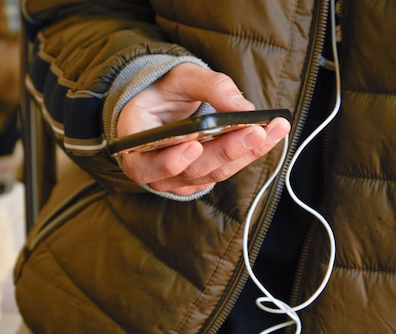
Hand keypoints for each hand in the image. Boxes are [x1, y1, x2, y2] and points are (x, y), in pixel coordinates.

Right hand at [118, 63, 290, 195]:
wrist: (162, 107)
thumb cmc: (162, 92)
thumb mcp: (178, 78)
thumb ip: (208, 86)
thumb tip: (243, 107)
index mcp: (134, 146)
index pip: (146, 166)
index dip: (169, 162)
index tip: (194, 146)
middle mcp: (153, 171)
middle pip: (191, 171)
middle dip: (226, 151)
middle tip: (256, 131)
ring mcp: (176, 179)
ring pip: (214, 174)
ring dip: (246, 153)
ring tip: (273, 129)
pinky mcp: (198, 180)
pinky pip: (225, 172)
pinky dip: (248, 154)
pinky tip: (269, 135)